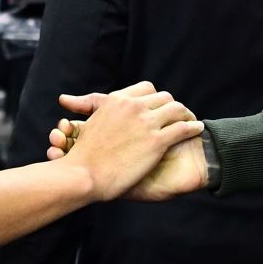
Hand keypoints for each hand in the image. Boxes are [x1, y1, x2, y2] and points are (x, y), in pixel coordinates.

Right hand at [53, 83, 204, 200]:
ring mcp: (146, 123)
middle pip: (164, 97)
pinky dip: (193, 127)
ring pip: (176, 109)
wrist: (83, 175)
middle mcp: (133, 106)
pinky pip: (183, 128)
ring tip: (190, 121)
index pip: (146, 89)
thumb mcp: (85, 123)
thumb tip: (66, 99)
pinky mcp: (157, 142)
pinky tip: (197, 130)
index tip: (159, 107)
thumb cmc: (82, 155)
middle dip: (171, 106)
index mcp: (117, 100)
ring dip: (185, 114)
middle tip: (178, 115)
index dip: (155, 98)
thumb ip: (87, 109)